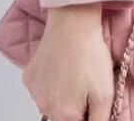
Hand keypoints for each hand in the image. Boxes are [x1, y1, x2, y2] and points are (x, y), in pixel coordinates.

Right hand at [22, 5, 113, 120]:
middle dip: (76, 105)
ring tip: (76, 71)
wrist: (73, 23)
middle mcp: (44, 108)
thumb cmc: (90, 56)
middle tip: (87, 82)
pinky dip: (51, 81)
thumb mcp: (105, 93)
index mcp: (63, 115)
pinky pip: (41, 87)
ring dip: (63, 94)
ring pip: (51, 102)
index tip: (92, 99)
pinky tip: (62, 65)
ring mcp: (34, 92)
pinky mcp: (29, 76)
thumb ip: (98, 120)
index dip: (87, 113)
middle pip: (63, 116)